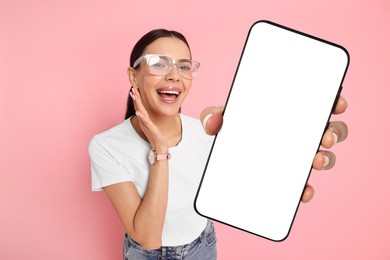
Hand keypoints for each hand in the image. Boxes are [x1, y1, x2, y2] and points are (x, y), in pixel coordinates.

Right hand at [130, 87, 168, 151]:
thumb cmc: (156, 135)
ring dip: (137, 104)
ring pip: (140, 112)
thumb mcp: (151, 125)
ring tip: (134, 96)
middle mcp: (144, 120)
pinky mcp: (150, 128)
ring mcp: (146, 124)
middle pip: (138, 107)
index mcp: (144, 118)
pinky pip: (145, 121)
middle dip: (136, 98)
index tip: (134, 90)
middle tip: (133, 89)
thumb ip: (148, 119)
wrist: (159, 145)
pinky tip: (138, 112)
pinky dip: (141, 116)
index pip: (140, 106)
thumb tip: (145, 114)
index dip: (137, 98)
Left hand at [200, 95, 348, 202]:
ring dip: (326, 159)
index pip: (317, 105)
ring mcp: (296, 157)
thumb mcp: (221, 121)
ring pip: (324, 156)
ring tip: (315, 161)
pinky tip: (302, 192)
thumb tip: (213, 122)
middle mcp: (298, 134)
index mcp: (288, 114)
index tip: (337, 103)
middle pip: (329, 131)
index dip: (332, 102)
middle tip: (324, 137)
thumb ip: (213, 116)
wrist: (222, 160)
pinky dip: (306, 189)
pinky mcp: (288, 179)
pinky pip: (304, 184)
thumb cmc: (231, 132)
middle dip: (334, 133)